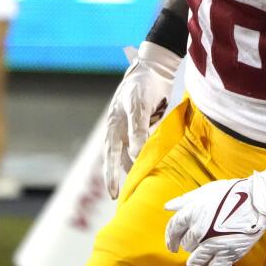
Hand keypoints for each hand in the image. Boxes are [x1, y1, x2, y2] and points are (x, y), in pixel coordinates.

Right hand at [102, 41, 180, 198]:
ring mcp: (132, 128)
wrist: (154, 68)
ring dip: (136, 166)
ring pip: (132, 153)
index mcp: (113, 126)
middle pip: (119, 158)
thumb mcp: (138, 107)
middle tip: (124, 197)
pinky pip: (145, 144)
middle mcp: (120, 130)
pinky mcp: (144, 125)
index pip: (110, 156)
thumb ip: (137, 130)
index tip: (113, 194)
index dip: (111, 175)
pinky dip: (148, 154)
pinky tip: (154, 163)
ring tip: (142, 184)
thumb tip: (136, 154)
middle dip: (121, 176)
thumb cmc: (142, 86)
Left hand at [164, 171, 265, 265]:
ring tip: (197, 261)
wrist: (258, 202)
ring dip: (194, 262)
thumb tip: (167, 207)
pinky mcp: (227, 253)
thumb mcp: (206, 191)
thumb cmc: (232, 193)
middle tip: (195, 244)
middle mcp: (200, 230)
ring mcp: (213, 243)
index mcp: (193, 212)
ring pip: (195, 261)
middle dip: (188, 245)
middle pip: (186, 245)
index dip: (170, 238)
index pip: (173, 229)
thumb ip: (185, 200)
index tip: (172, 245)